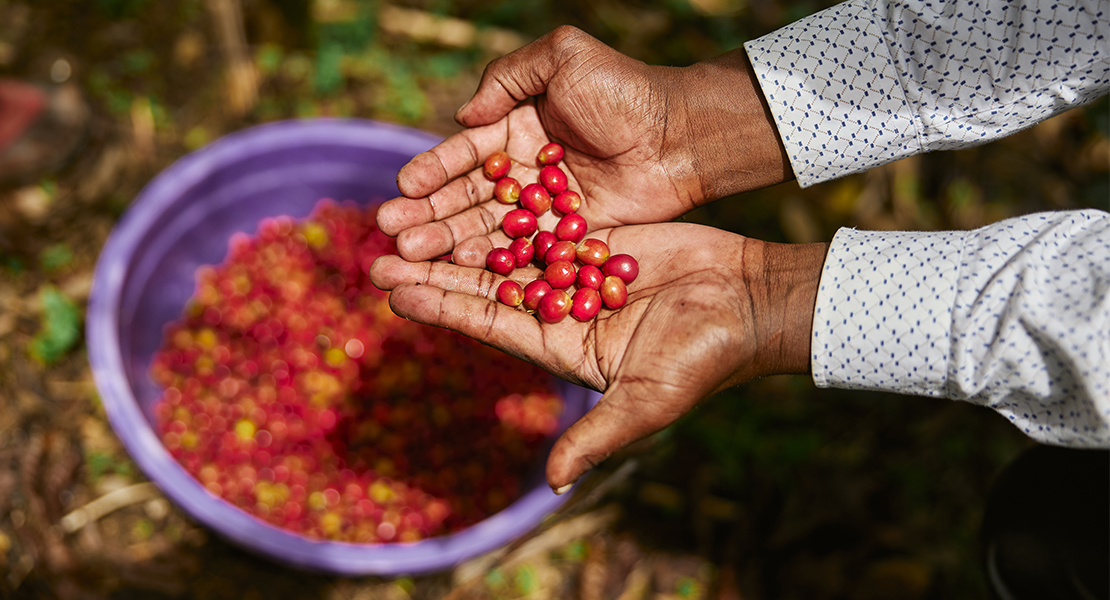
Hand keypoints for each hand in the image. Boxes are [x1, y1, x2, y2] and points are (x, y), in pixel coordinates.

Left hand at [370, 223, 824, 490]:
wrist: (751, 301)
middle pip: (486, 285)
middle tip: (379, 251)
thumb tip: (555, 482)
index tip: (396, 289)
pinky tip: (471, 188)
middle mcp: (561, 311)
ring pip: (507, 248)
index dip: (443, 307)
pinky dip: (509, 205)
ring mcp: (578, 271)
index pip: (490, 324)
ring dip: (461, 236)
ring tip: (410, 217)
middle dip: (435, 270)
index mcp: (562, 348)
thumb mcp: (649, 401)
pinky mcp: (598, 238)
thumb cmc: (704, 356)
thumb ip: (599, 437)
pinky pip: (544, 218)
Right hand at [376, 26, 791, 264]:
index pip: (462, 153)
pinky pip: (522, 253)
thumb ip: (508, 78)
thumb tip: (463, 116)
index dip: (432, 171)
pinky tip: (459, 276)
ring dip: (447, 244)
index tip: (404, 188)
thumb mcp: (563, 58)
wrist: (680, 134)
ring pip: (486, 229)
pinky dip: (491, 264)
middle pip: (464, 198)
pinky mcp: (566, 236)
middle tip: (393, 235)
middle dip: (427, 216)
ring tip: (410, 258)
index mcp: (513, 127)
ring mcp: (542, 208)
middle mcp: (520, 170)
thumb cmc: (623, 90)